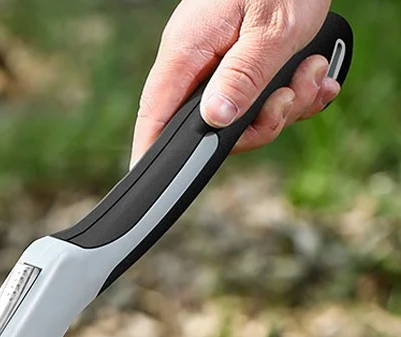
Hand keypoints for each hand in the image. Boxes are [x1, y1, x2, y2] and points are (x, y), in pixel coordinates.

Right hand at [131, 0, 340, 164]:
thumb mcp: (272, 30)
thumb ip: (243, 76)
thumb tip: (214, 120)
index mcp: (187, 51)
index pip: (155, 113)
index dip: (150, 151)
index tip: (151, 179)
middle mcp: (196, 61)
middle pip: (209, 125)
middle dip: (258, 124)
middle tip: (288, 100)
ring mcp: (217, 61)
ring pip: (240, 114)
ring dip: (284, 104)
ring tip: (311, 73)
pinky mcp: (239, 60)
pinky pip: (257, 96)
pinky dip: (290, 93)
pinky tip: (313, 75)